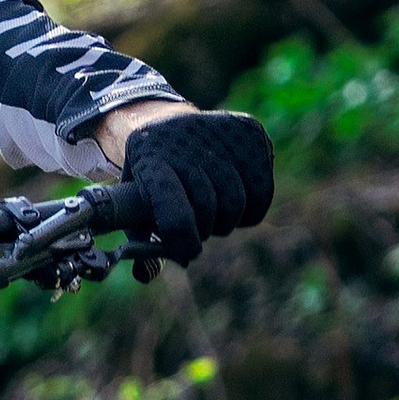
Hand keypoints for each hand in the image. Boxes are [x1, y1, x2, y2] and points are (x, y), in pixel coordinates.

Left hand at [114, 108, 274, 265]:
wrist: (171, 125)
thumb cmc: (152, 177)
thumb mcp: (135, 204)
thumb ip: (140, 244)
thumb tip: (147, 274)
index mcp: (149, 158)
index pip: (173, 211)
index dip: (184, 240)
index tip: (188, 251)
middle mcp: (185, 140)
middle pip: (210, 210)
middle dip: (205, 227)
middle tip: (198, 223)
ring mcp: (220, 131)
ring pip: (237, 204)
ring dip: (228, 219)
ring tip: (214, 206)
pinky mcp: (250, 131)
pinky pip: (262, 193)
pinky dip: (252, 207)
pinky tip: (235, 194)